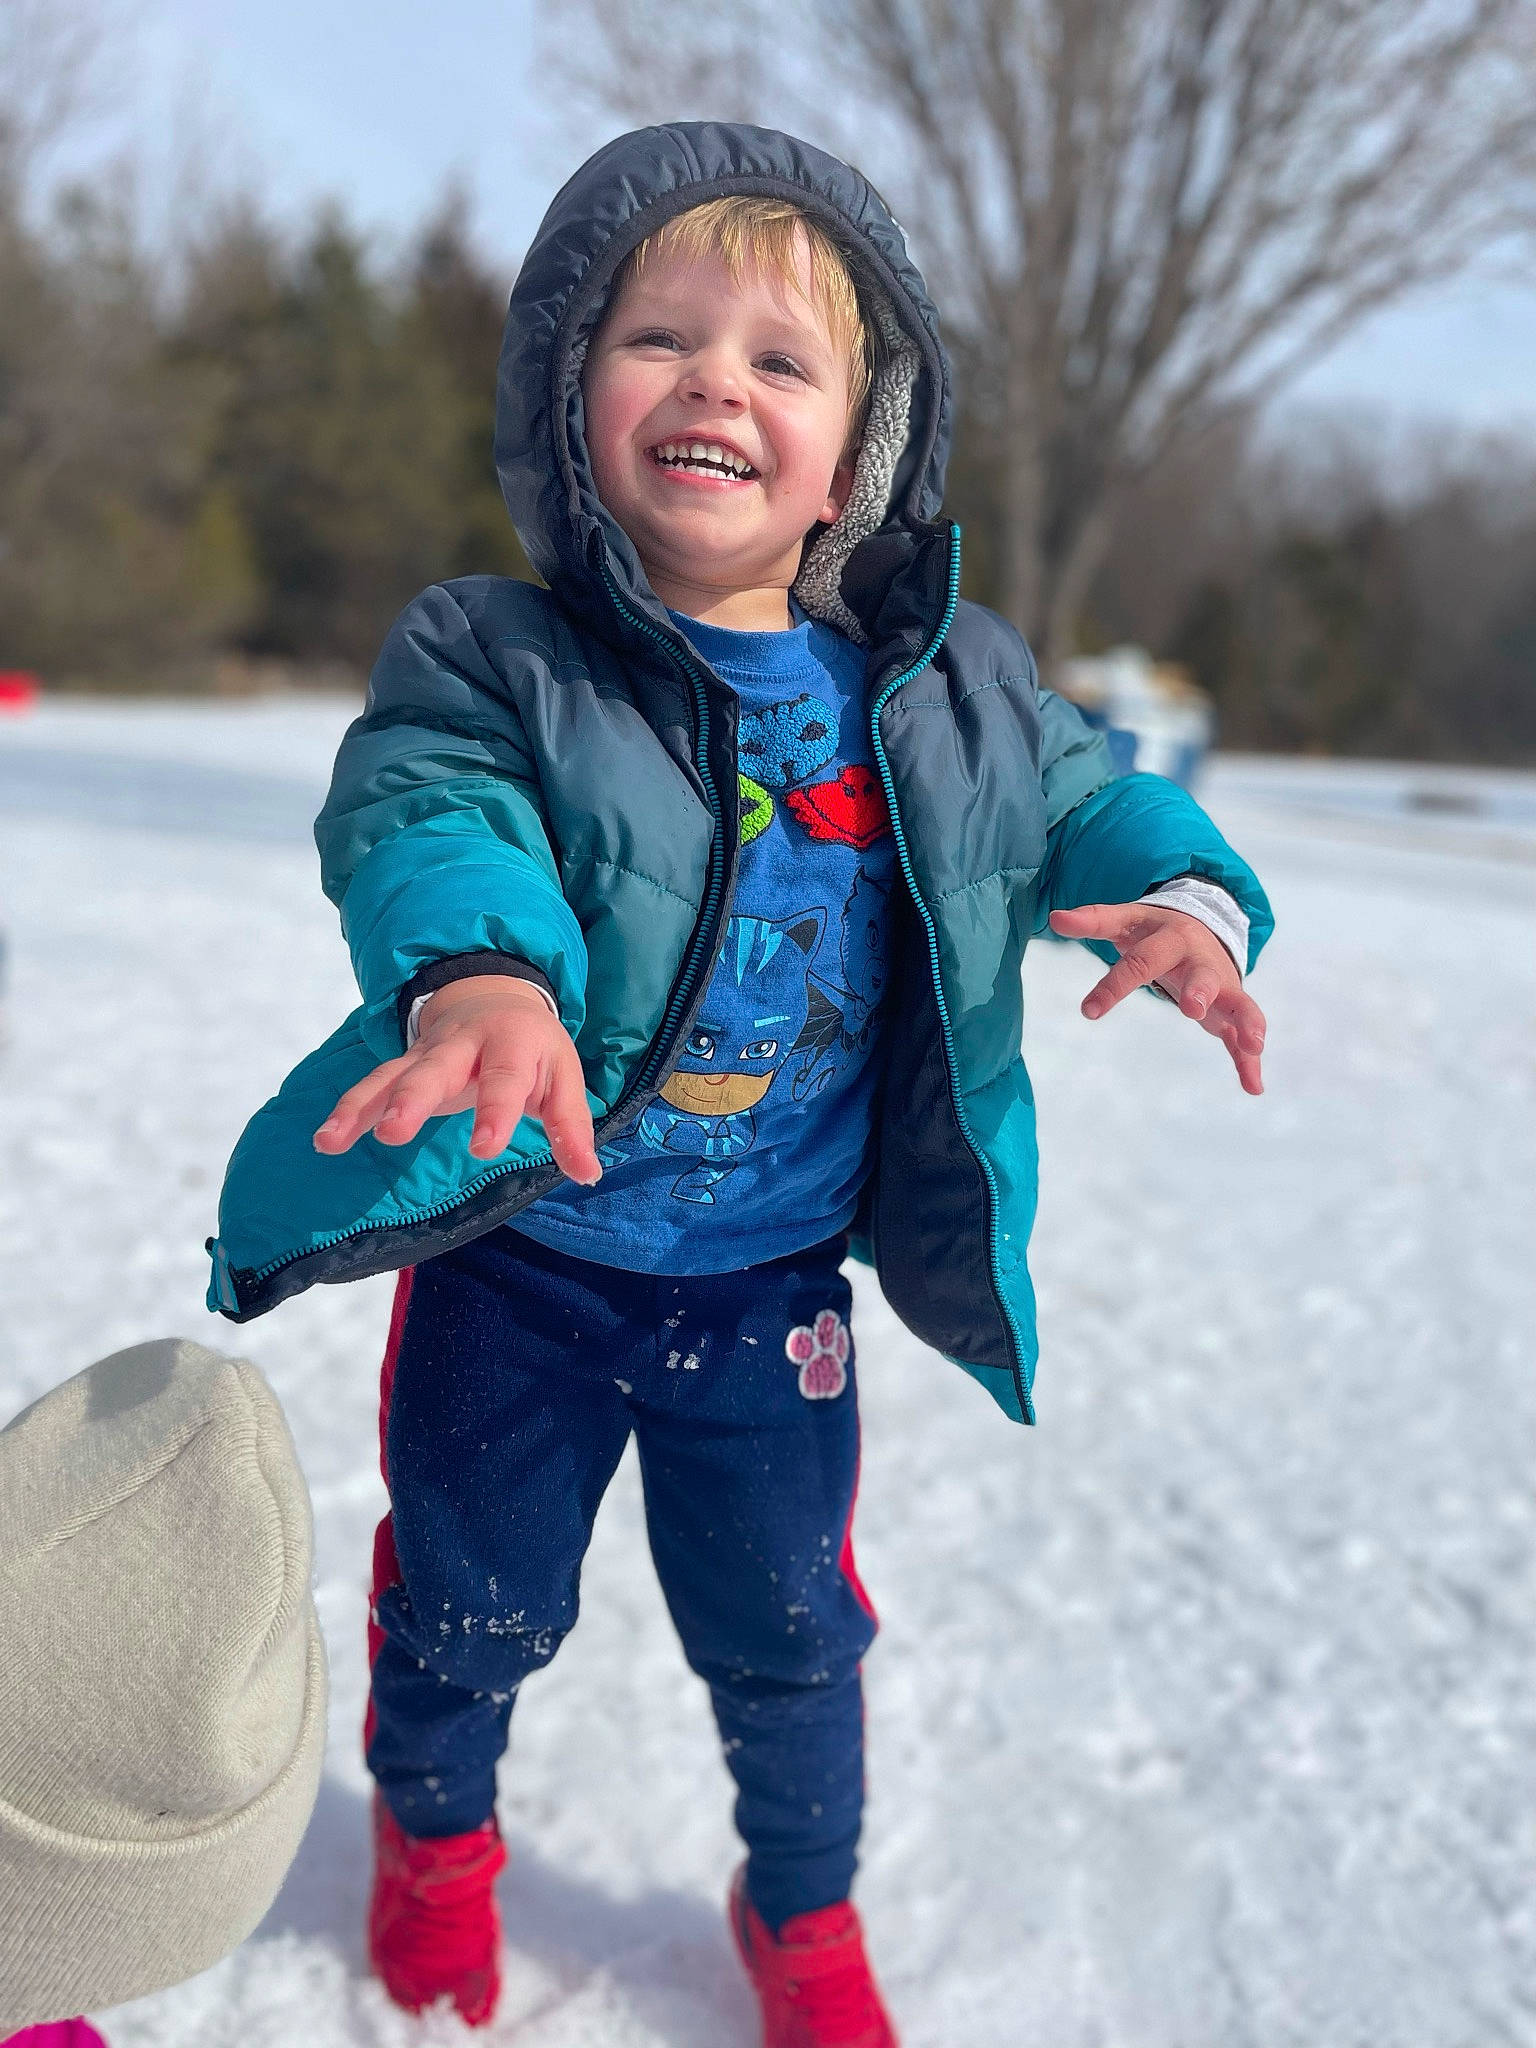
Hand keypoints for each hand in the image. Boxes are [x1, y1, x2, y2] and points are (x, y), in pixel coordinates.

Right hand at [312, 976, 601, 1180]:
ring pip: (391, 1076)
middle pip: (435, 1070)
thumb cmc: (534, 1050)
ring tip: (333, 1139)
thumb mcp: (563, 1078)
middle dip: (412, 1099)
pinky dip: (347, 1111)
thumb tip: (588, 1174)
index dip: (495, 1112)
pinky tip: (325, 1140)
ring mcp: (426, 1054)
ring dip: (362, 1106)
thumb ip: (572, 1127)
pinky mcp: (403, 1067)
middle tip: (394, 1131)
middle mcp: (463, 1045)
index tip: (485, 1148)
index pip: (504, 1080)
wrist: (495, 998)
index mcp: (512, 1044)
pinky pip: (370, 1087)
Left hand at [1047, 901, 1266, 1094]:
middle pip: (1203, 975)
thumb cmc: (1156, 932)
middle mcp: (1200, 961)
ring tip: (1254, 1043)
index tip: (1088, 1012)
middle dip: (1200, 991)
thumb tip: (1054, 918)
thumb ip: (1094, 920)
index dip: (1115, 985)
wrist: (1206, 928)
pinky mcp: (1231, 1009)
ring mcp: (1221, 986)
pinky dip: (1249, 1060)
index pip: (1140, 961)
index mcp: (1171, 939)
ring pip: (1239, 1002)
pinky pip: (1242, 1034)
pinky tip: (1254, 1086)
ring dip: (1247, 1021)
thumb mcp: (1127, 921)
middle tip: (1191, 1010)